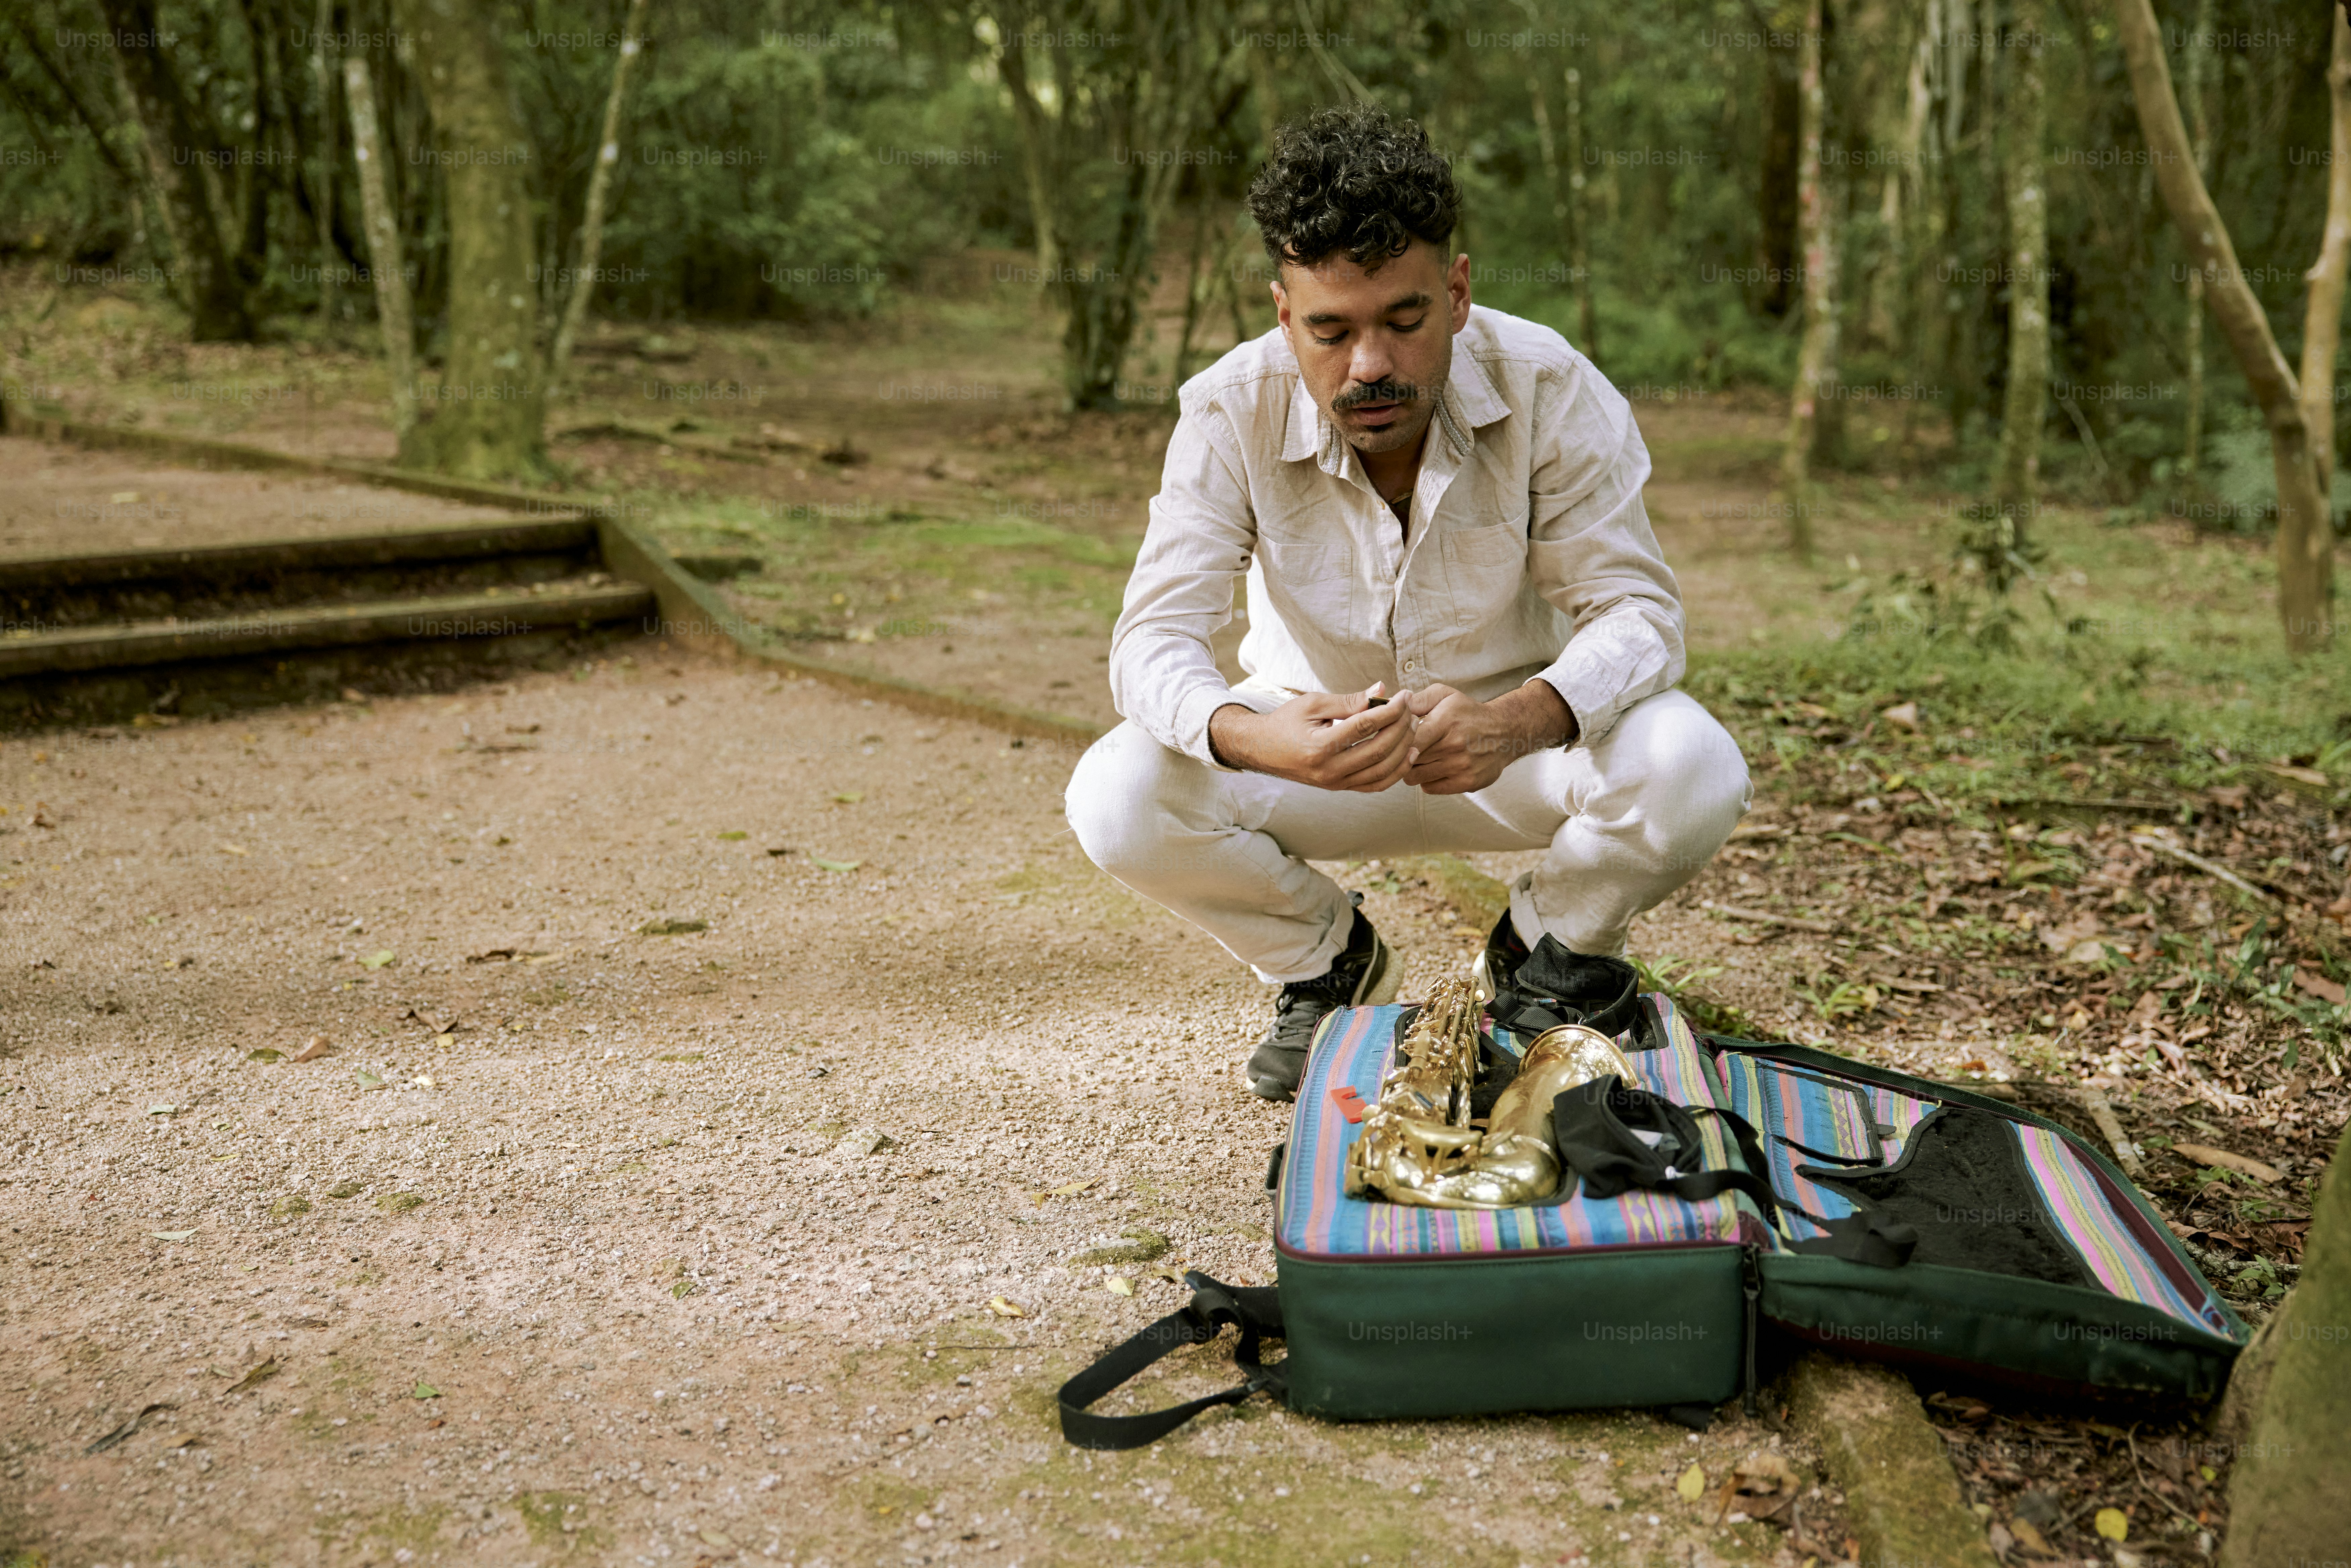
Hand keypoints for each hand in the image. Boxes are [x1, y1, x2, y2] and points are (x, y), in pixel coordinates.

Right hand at [1208, 683, 1418, 791]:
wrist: (1262, 749)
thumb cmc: (1286, 721)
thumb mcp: (1313, 703)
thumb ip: (1349, 700)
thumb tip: (1382, 690)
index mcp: (1319, 746)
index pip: (1365, 726)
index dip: (1390, 710)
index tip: (1404, 696)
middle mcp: (1328, 770)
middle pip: (1379, 750)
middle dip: (1401, 728)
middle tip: (1412, 709)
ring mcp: (1335, 783)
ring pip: (1382, 772)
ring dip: (1404, 749)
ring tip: (1413, 728)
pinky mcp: (1339, 788)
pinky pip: (1375, 785)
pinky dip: (1396, 771)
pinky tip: (1407, 754)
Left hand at [1400, 680, 1574, 794]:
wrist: (1505, 733)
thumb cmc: (1469, 714)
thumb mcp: (1445, 695)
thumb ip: (1418, 700)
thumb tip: (1393, 707)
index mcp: (1446, 721)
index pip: (1408, 739)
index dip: (1397, 741)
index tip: (1399, 738)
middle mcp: (1454, 745)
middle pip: (1408, 759)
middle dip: (1404, 755)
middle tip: (1411, 748)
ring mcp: (1461, 767)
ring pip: (1415, 777)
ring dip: (1414, 769)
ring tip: (1423, 758)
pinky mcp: (1466, 783)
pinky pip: (1429, 788)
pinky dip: (1427, 780)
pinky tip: (1436, 768)